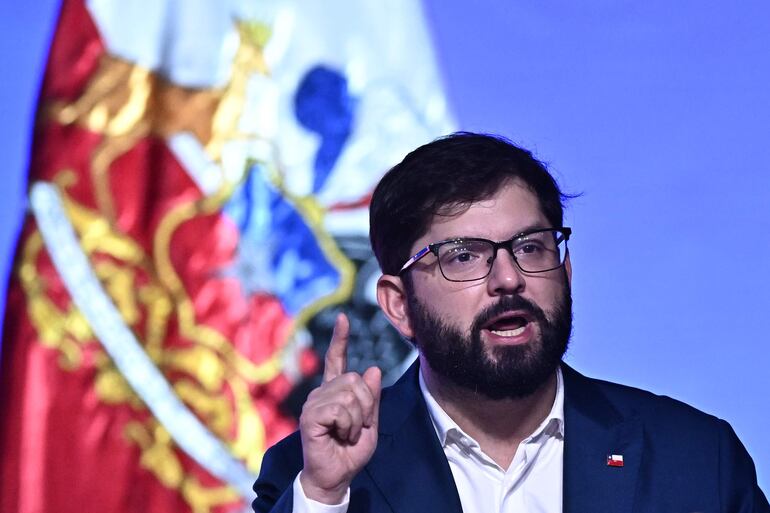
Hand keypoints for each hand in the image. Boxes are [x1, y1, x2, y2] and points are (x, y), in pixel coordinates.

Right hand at [299, 313, 381, 503]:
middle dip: (366, 406)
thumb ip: (372, 398)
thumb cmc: (350, 453)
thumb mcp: (370, 423)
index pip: (337, 360)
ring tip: (346, 434)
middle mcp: (321, 393)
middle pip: (355, 380)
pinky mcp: (310, 416)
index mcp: (335, 392)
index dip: (340, 339)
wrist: (336, 476)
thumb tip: (373, 369)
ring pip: (350, 395)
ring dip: (357, 420)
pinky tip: (339, 436)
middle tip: (357, 427)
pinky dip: (349, 425)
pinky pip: (340, 409)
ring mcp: (314, 403)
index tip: (343, 319)